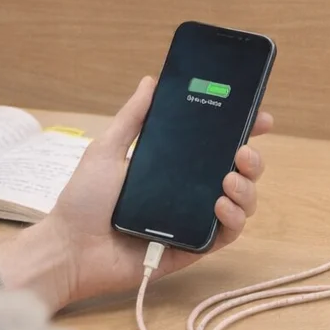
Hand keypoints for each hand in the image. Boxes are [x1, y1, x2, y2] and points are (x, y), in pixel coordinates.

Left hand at [0, 77, 271, 313]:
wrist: (69, 249)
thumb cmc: (84, 200)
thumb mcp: (107, 149)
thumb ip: (133, 117)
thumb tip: (152, 80)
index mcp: (174, 167)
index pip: (217, 146)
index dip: (242, 131)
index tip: (260, 117)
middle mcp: (189, 192)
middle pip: (238, 172)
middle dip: (253, 159)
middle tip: (244, 151)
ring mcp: (194, 220)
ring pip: (241, 203)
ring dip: (246, 188)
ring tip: (229, 179)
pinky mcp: (193, 248)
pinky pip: (227, 234)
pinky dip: (233, 218)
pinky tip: (220, 205)